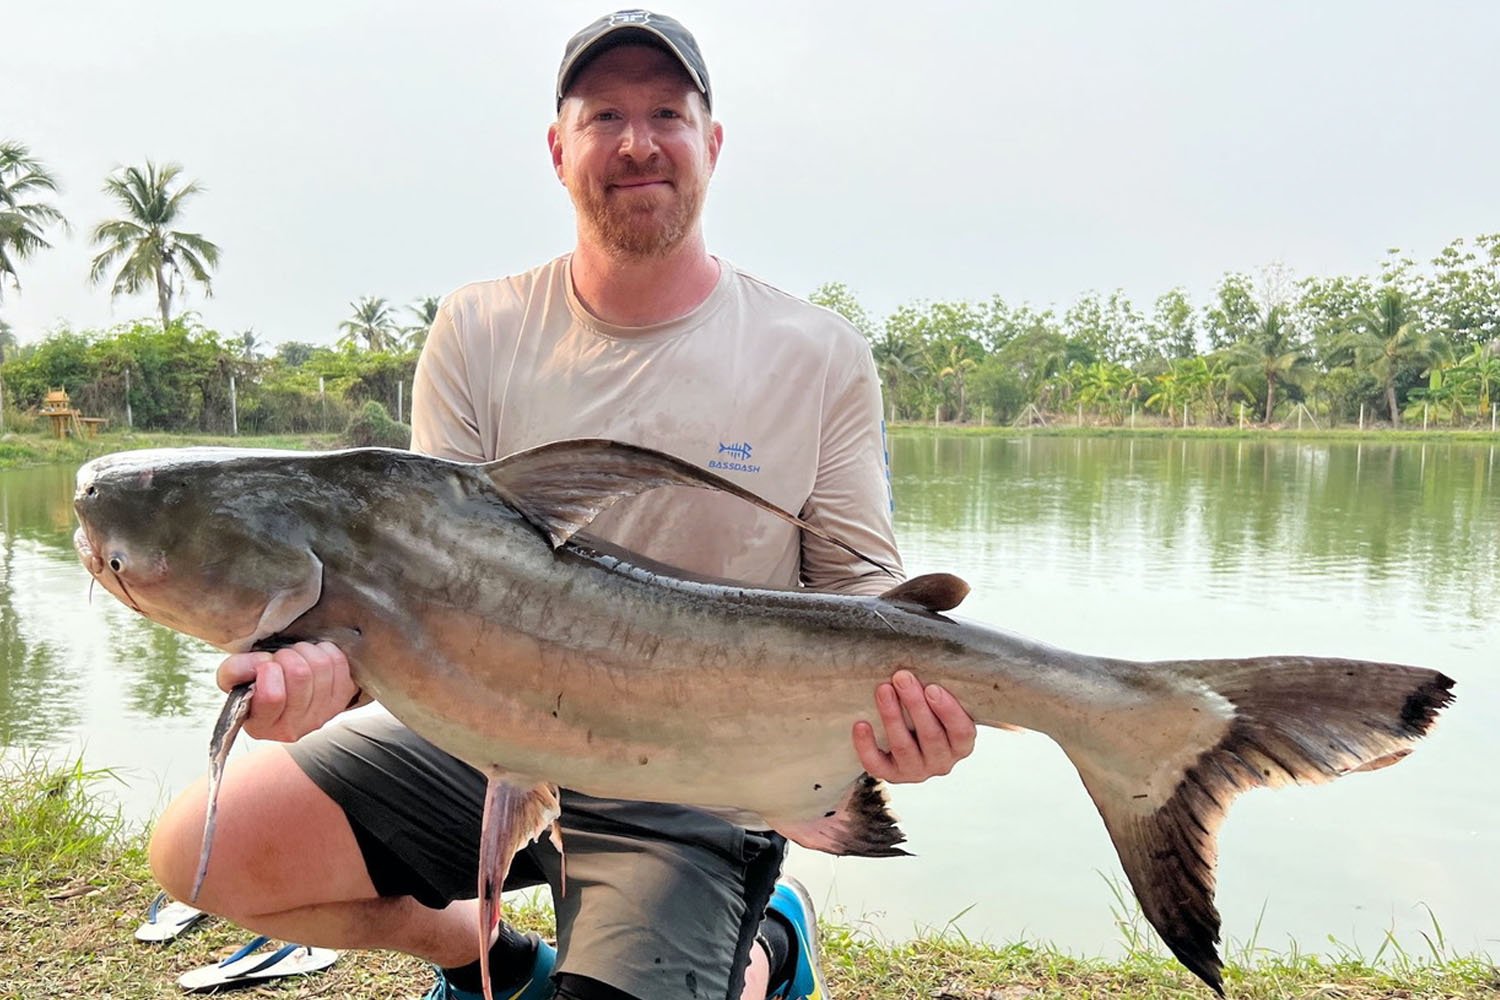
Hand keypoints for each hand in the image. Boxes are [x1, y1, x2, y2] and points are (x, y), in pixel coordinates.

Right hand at [216, 641, 359, 742]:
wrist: (285, 690)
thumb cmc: (258, 685)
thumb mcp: (235, 681)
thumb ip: (235, 671)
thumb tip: (261, 663)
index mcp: (262, 726)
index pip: (272, 696)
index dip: (268, 669)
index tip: (265, 665)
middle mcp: (294, 728)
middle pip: (300, 674)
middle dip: (287, 656)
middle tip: (280, 658)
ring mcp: (322, 715)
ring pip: (320, 665)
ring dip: (305, 651)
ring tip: (295, 656)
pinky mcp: (341, 699)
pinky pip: (337, 662)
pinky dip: (324, 651)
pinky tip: (312, 658)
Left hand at [852, 669, 975, 782]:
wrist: (904, 742)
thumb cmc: (927, 712)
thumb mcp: (939, 704)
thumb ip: (937, 689)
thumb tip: (925, 653)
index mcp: (960, 744)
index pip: (961, 732)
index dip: (948, 711)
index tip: (932, 688)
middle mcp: (941, 761)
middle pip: (931, 736)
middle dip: (915, 705)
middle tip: (902, 678)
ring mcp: (916, 771)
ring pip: (904, 747)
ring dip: (892, 717)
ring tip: (883, 690)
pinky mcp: (891, 775)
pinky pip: (877, 764)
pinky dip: (866, 745)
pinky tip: (861, 724)